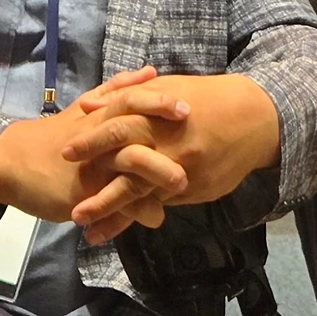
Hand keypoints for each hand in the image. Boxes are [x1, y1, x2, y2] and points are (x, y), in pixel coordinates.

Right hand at [0, 68, 189, 224]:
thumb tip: (151, 70)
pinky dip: (135, 209)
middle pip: (133, 128)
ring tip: (182, 185)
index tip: (188, 107)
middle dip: (164, 138)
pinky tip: (155, 217)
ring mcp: (91, 164)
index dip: (160, 102)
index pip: (133, 99)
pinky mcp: (82, 192)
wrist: (15, 160)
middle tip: (193, 145)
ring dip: (155, 175)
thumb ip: (118, 89)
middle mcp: (98, 135)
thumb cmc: (57, 133)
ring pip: (126, 165)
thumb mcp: (87, 104)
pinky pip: (113, 201)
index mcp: (101, 112)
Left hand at [64, 71, 281, 244]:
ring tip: (88, 229)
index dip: (91, 141)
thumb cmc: (205, 97)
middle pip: (127, 169)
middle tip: (73, 209)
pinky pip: (162, 204)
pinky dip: (140, 216)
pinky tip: (121, 226)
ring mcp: (183, 170)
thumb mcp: (167, 87)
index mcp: (159, 114)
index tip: (65, 152)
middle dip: (99, 191)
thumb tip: (88, 106)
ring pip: (144, 195)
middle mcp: (169, 144)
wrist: (252, 118)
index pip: (118, 127)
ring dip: (114, 214)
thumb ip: (127, 96)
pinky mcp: (195, 190)